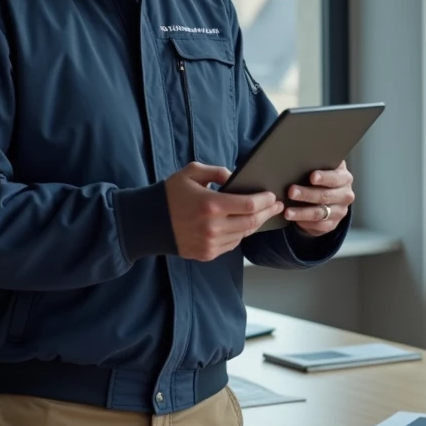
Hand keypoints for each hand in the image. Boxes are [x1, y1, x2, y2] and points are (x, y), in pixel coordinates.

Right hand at [165, 162, 285, 261]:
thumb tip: (237, 177)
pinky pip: (232, 244)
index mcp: (211, 205)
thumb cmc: (170, 194)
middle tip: (277, 206)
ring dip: (255, 224)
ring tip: (263, 214)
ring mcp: (210, 243)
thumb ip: (218, 171)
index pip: (248, 205)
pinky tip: (244, 225)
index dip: (265, 201)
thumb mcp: (192, 172)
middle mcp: (213, 227)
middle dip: (267, 213)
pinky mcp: (207, 254)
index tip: (272, 196)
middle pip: (251, 222)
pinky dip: (240, 234)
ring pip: (243, 235)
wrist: (148, 222)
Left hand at [285, 161, 353, 236]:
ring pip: (320, 213)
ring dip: (302, 212)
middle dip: (307, 194)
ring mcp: (340, 211)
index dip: (324, 177)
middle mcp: (345, 195)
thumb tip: (298, 158)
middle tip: (291, 192)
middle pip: (326, 196)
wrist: (327, 197)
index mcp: (344, 178)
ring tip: (287, 212)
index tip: (312, 177)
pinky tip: (294, 220)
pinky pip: (318, 226)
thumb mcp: (322, 168)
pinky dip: (305, 223)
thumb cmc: (320, 178)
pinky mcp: (332, 224)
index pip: (336, 177)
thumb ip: (316, 164)